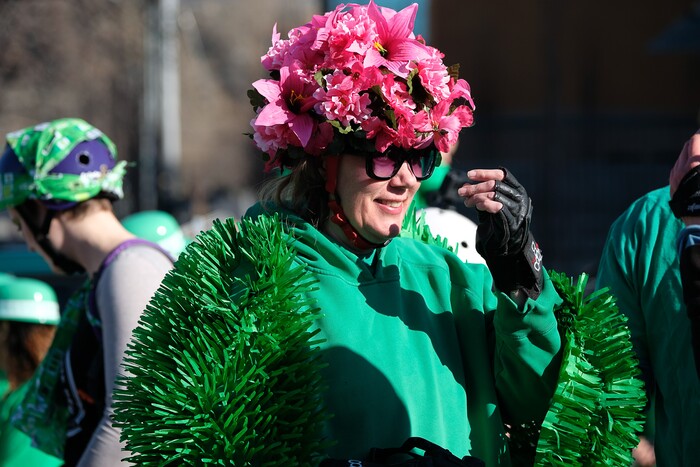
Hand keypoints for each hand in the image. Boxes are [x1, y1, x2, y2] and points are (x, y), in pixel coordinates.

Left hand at [458, 167, 541, 297]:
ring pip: (494, 194)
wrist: (509, 246)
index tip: (469, 175)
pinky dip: (485, 204)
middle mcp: (519, 197)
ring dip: (476, 196)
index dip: (485, 173)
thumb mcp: (490, 205)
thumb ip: (482, 195)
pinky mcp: (512, 220)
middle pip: (495, 184)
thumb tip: (465, 186)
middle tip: (461, 192)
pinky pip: (497, 207)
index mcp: (516, 189)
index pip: (502, 175)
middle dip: (475, 187)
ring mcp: (517, 208)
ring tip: (467, 201)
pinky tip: (476, 205)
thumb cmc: (499, 224)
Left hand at [669, 130, 699, 224]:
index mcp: (693, 166)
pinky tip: (694, 166)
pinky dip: (686, 164)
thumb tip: (698, 158)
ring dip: (691, 153)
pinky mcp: (673, 187)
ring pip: (681, 159)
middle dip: (697, 142)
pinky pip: (678, 169)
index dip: (699, 136)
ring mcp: (675, 179)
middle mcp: (680, 170)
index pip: (695, 141)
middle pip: (687, 147)